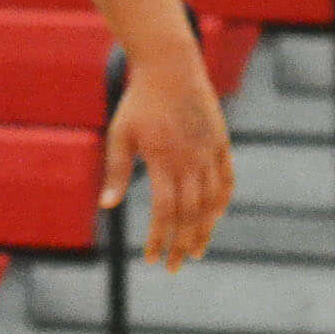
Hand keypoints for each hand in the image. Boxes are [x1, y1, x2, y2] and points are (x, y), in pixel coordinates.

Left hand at [102, 60, 233, 270]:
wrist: (171, 67)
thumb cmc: (138, 101)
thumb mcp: (119, 134)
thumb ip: (116, 172)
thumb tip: (107, 207)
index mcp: (164, 161)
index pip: (164, 212)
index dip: (159, 238)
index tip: (151, 259)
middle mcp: (191, 161)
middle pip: (191, 214)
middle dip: (182, 244)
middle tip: (174, 266)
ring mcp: (210, 153)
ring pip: (213, 202)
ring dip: (205, 230)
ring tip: (196, 251)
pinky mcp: (221, 144)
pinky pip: (227, 181)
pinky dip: (222, 203)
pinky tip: (215, 218)